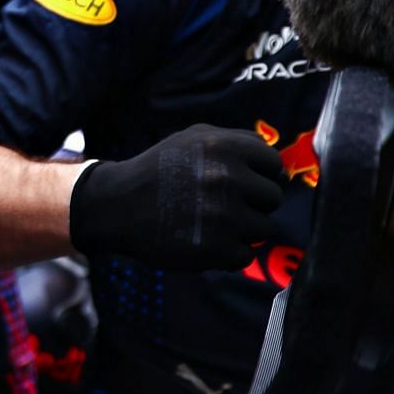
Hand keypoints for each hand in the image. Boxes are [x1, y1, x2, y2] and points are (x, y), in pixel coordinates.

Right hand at [70, 124, 286, 269]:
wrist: (116, 206)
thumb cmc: (158, 169)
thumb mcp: (192, 138)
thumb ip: (236, 141)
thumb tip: (276, 161)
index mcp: (224, 147)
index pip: (273, 164)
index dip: (259, 174)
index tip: (241, 182)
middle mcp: (227, 179)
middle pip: (273, 198)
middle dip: (253, 203)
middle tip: (223, 204)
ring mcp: (224, 216)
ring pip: (265, 229)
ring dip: (244, 230)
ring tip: (214, 224)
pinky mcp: (216, 249)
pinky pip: (245, 255)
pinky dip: (228, 253)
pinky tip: (205, 241)